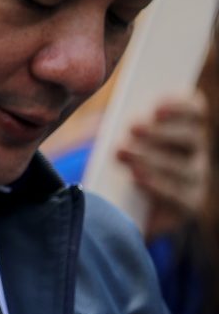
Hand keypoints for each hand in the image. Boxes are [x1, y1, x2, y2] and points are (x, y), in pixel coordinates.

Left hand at [115, 91, 208, 240]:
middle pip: (191, 137)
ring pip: (184, 168)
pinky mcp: (188, 204)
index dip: (179, 106)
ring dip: (152, 159)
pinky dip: (157, 186)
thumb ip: (128, 126)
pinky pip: (179, 196)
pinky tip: (136, 178)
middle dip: (160, 132)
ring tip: (122, 153)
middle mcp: (196, 153)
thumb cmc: (125, 162)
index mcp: (186, 129)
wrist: (127, 206)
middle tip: (132, 128)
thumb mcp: (125, 139)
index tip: (155, 108)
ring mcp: (195, 180)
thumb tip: (117, 113)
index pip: (195, 111)